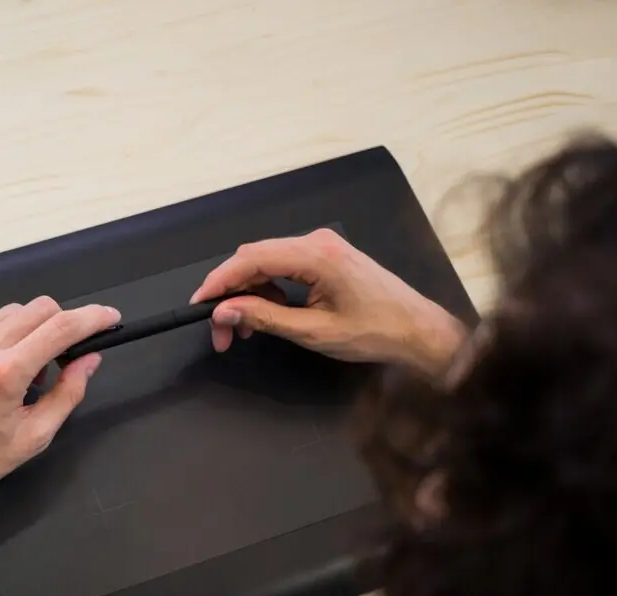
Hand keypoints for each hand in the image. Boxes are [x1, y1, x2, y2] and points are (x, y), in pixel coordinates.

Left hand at [0, 297, 118, 512]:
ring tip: (22, 366)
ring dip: (28, 329)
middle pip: (39, 309)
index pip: (62, 327)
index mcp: (6, 374)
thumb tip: (88, 361)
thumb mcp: (35, 436)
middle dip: (61, 325)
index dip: (93, 318)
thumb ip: (68, 393)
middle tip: (59, 358)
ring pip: (10, 310)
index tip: (108, 318)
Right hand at [191, 228, 466, 375]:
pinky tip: (266, 315)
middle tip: (221, 332)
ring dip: (248, 294)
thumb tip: (225, 311)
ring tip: (244, 331)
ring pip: (266, 263)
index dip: (219, 281)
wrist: (417, 330)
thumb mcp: (313, 331)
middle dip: (231, 294)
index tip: (199, 305)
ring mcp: (322, 246)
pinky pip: (284, 266)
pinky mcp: (326, 257)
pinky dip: (268, 290)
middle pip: (255, 258)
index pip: (252, 258)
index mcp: (316, 255)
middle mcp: (317, 242)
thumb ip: (265, 318)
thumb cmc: (374, 332)